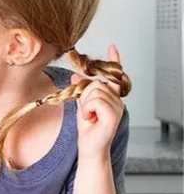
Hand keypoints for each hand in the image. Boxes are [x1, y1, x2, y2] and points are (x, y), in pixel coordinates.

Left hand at [72, 44, 125, 159]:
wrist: (89, 148)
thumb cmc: (87, 129)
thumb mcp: (82, 106)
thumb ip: (81, 91)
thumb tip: (76, 76)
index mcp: (111, 97)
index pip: (114, 76)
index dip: (114, 61)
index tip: (112, 46)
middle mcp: (117, 101)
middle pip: (96, 84)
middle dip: (84, 96)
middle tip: (86, 112)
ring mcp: (118, 108)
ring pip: (94, 92)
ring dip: (85, 105)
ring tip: (89, 117)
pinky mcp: (113, 116)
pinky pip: (95, 102)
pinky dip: (88, 110)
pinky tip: (91, 119)